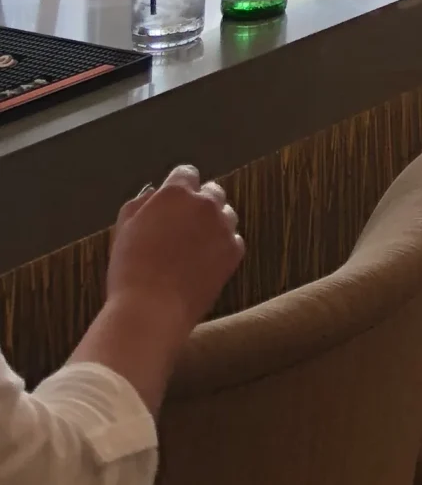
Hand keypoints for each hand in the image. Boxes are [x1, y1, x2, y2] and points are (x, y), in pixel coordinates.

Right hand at [105, 166, 242, 331]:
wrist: (150, 311)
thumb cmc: (130, 271)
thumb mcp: (124, 230)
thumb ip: (139, 204)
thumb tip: (154, 192)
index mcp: (176, 193)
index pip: (186, 174)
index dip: (178, 188)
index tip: (171, 205)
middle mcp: (204, 203)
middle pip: (211, 192)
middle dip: (199, 204)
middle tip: (183, 228)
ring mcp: (223, 226)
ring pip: (226, 213)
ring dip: (214, 223)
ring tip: (194, 247)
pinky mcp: (234, 250)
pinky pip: (234, 239)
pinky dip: (223, 246)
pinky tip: (205, 262)